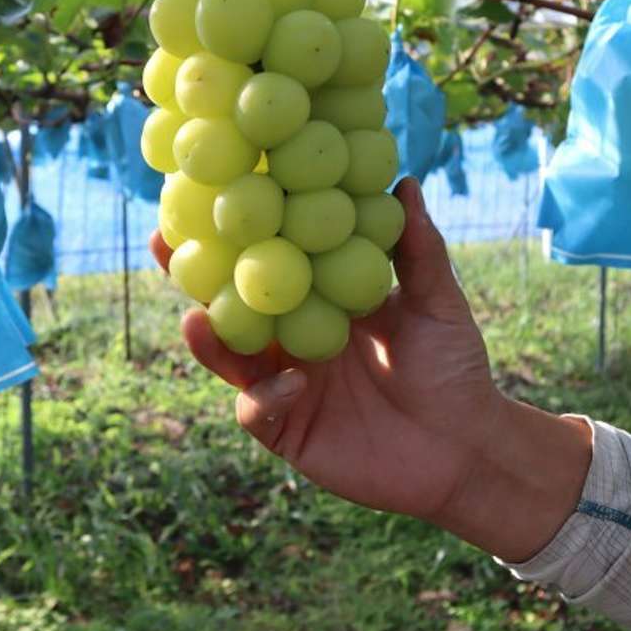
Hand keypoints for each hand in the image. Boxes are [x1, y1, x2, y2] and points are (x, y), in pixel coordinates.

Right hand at [150, 178, 592, 561]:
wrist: (467, 448)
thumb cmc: (455, 368)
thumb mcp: (436, 303)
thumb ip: (417, 250)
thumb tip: (403, 182)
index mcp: (318, 301)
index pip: (267, 260)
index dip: (234, 233)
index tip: (205, 196)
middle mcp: (291, 339)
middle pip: (229, 306)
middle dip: (194, 278)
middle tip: (163, 245)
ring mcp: (285, 385)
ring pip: (230, 359)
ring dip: (209, 340)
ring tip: (195, 319)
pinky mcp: (288, 431)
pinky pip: (259, 410)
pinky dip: (267, 393)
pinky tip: (292, 380)